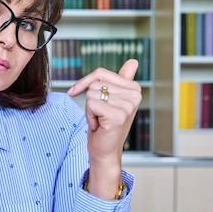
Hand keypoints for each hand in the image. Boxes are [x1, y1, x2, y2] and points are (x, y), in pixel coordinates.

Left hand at [67, 59, 141, 197]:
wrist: (104, 150)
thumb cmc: (105, 125)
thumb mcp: (112, 99)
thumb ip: (122, 80)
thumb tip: (134, 61)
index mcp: (134, 88)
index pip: (100, 73)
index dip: (85, 83)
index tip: (77, 92)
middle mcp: (135, 94)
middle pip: (95, 84)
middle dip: (90, 101)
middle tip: (101, 115)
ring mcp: (128, 105)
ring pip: (92, 94)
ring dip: (90, 110)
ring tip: (101, 120)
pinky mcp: (118, 115)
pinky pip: (91, 104)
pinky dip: (90, 116)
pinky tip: (100, 125)